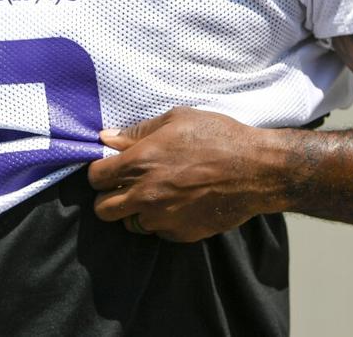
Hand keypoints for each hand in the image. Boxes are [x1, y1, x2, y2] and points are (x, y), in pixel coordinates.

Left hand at [87, 107, 277, 242]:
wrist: (256, 170)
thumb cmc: (218, 137)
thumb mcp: (176, 119)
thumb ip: (137, 132)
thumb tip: (107, 138)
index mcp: (140, 163)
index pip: (96, 178)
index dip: (99, 172)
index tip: (110, 168)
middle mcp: (146, 195)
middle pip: (103, 209)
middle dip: (108, 197)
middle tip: (124, 186)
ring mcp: (163, 218)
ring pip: (130, 223)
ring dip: (135, 211)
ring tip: (154, 194)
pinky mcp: (181, 233)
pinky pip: (158, 231)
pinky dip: (161, 220)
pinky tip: (177, 203)